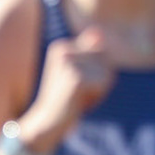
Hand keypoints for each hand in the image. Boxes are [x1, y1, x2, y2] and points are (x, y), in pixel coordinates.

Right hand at [15, 27, 113, 146]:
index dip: (96, 71)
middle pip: (105, 59)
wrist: (47, 122)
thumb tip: (98, 32)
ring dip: (99, 89)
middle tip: (78, 92)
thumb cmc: (66, 99)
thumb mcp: (79, 72)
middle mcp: (62, 50)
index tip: (75, 83)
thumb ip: (90, 52)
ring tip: (78, 97)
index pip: (100, 52)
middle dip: (99, 79)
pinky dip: (97, 97)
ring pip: (106, 72)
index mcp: (60, 47)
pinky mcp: (76, 78)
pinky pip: (104, 83)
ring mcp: (68, 64)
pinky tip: (79, 102)